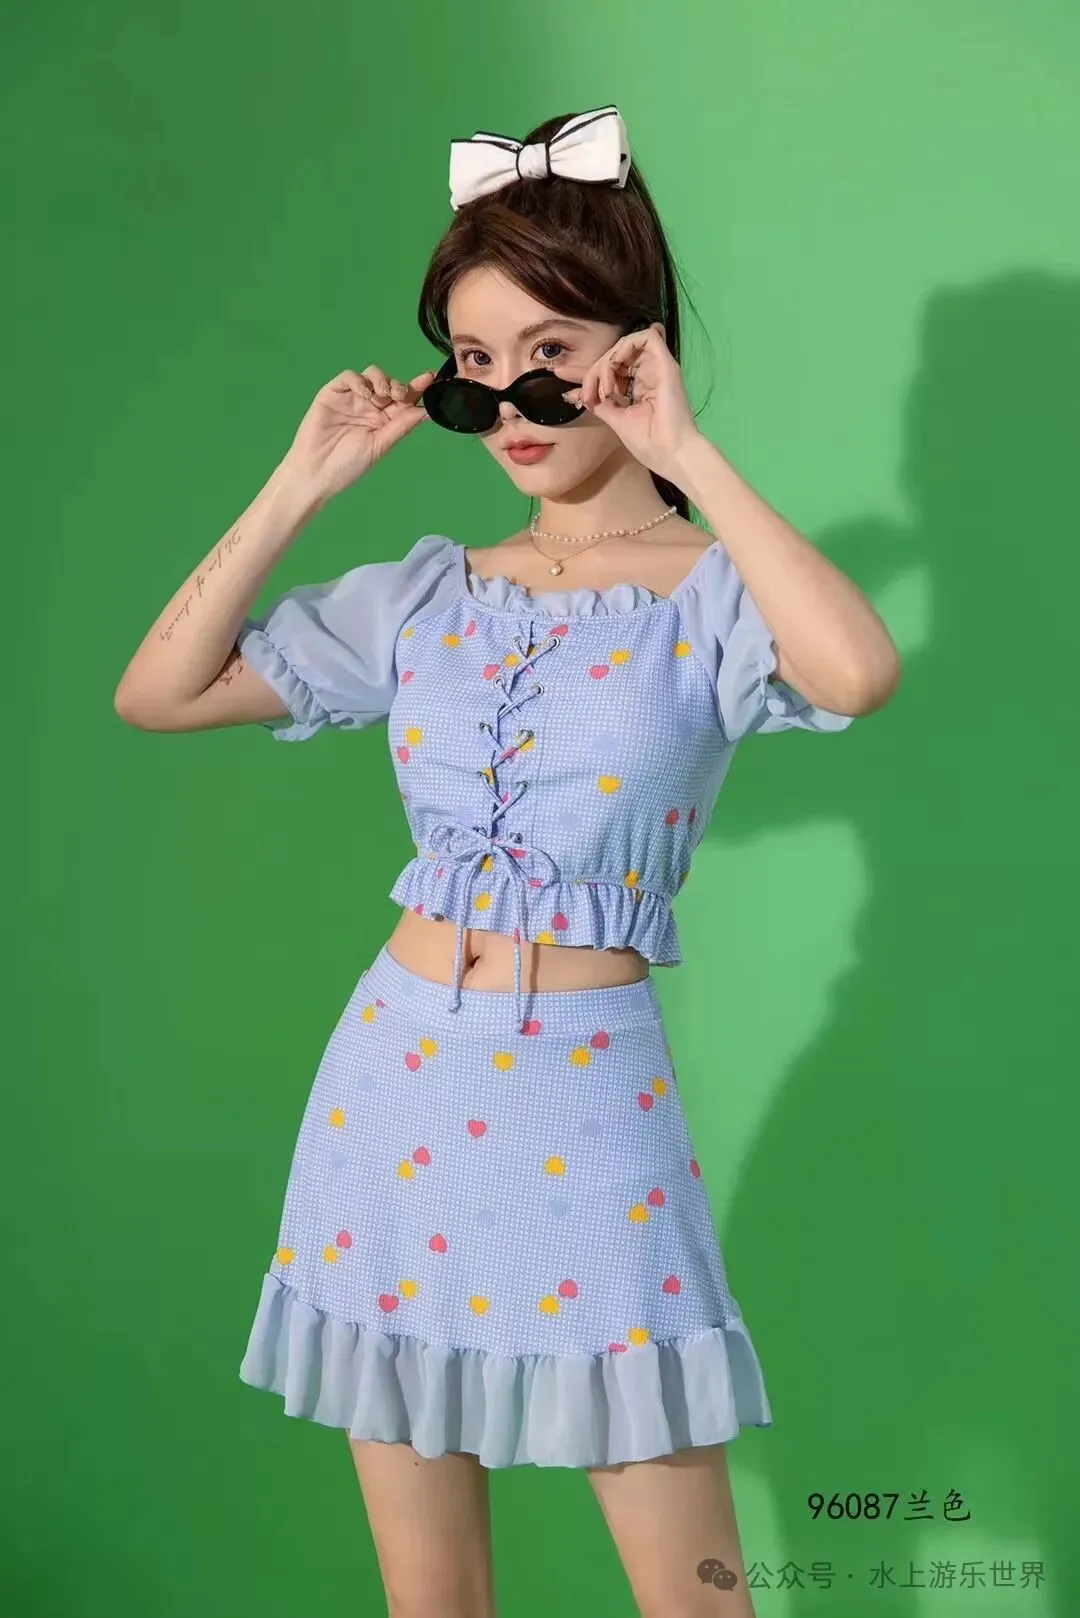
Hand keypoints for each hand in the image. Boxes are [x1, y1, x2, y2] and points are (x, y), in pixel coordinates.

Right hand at [281, 365, 434, 500]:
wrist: (316, 472)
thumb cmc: (348, 465)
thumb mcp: (380, 445)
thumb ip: (402, 426)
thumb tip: (427, 411)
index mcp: (385, 421)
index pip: (404, 401)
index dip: (417, 389)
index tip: (429, 379)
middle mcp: (370, 407)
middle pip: (390, 384)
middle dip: (399, 386)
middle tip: (399, 395)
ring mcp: (351, 398)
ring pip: (372, 375)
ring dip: (382, 380)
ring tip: (382, 396)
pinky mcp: (333, 393)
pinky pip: (349, 377)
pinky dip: (359, 381)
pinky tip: (364, 395)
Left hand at [573, 323, 700, 480]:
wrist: (671, 454)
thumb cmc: (649, 443)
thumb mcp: (616, 420)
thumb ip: (600, 404)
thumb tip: (578, 394)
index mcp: (637, 388)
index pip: (609, 370)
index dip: (583, 370)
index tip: (558, 373)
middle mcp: (647, 374)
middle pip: (613, 356)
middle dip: (594, 372)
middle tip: (590, 396)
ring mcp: (657, 368)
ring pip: (625, 346)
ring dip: (608, 363)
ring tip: (606, 389)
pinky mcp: (666, 363)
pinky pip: (647, 337)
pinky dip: (626, 347)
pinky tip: (617, 366)